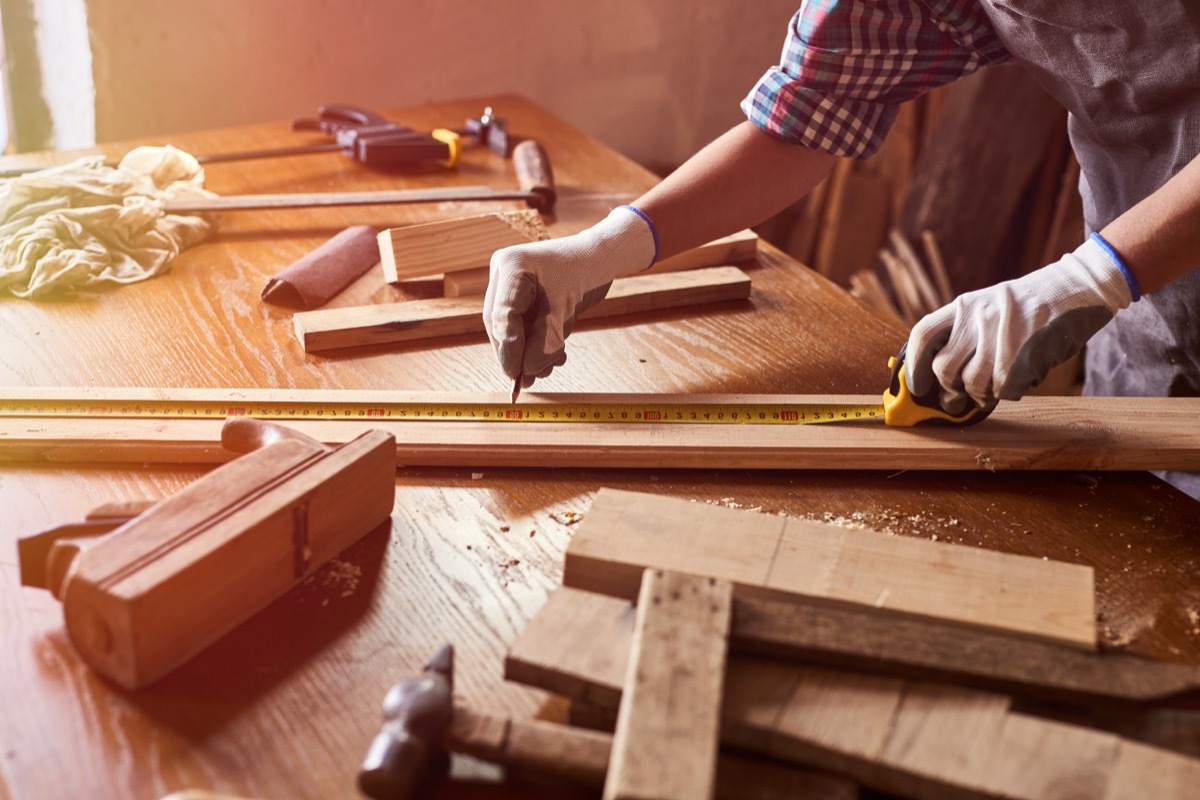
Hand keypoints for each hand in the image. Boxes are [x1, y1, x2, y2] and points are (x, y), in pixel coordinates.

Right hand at [483, 206, 656, 385]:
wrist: (601, 258)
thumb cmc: (586, 273)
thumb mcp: (565, 310)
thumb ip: (545, 342)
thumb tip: (526, 372)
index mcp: (511, 266)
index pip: (501, 315)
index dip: (508, 348)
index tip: (517, 375)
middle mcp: (503, 275)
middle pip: (499, 324)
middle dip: (515, 354)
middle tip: (529, 379)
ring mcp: (509, 287)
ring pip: (509, 330)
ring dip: (526, 353)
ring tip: (549, 366)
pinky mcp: (520, 299)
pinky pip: (520, 328)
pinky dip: (535, 345)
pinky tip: (553, 356)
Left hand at [906, 234, 1136, 413]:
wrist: (1076, 288)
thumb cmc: (1031, 304)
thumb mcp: (990, 306)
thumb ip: (965, 335)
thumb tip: (943, 380)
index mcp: (964, 305)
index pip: (923, 335)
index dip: (914, 365)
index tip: (916, 386)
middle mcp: (977, 318)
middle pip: (944, 368)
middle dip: (951, 388)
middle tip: (961, 395)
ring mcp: (1000, 337)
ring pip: (973, 384)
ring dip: (982, 394)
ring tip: (996, 385)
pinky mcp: (1024, 355)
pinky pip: (1004, 390)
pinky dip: (1010, 392)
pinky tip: (1022, 377)